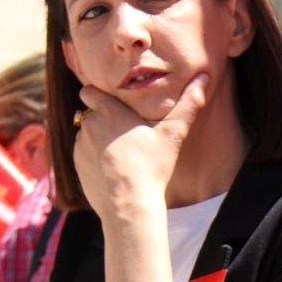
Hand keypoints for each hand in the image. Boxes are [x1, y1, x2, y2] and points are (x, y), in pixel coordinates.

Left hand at [72, 76, 207, 218]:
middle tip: (125, 132)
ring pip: (86, 135)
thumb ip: (188, 105)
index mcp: (108, 112)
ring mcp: (80, 147)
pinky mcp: (77, 166)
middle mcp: (88, 125)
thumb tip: (204, 76)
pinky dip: (94, 158)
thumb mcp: (173, 134)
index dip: (98, 95)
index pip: (89, 92)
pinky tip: (113, 169)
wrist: (129, 205)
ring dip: (98, 139)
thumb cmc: (152, 167)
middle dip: (103, 119)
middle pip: (91, 114)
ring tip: (120, 153)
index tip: (112, 104)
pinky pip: (83, 155)